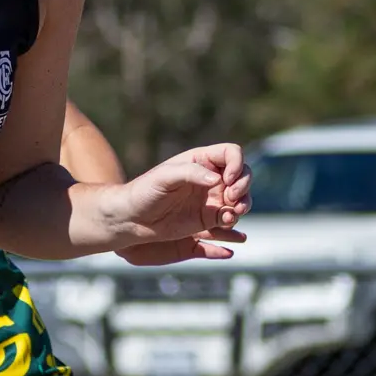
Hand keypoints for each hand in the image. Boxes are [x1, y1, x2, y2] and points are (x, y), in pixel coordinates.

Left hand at [91, 144, 249, 261]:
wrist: (131, 219)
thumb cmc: (144, 192)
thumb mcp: (164, 177)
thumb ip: (191, 173)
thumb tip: (218, 180)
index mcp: (200, 160)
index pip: (231, 153)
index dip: (237, 164)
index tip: (227, 179)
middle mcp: (209, 177)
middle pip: (242, 174)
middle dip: (244, 185)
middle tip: (231, 197)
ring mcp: (211, 198)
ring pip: (241, 197)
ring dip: (244, 203)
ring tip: (233, 212)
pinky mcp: (209, 219)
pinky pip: (230, 217)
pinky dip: (234, 219)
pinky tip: (225, 222)